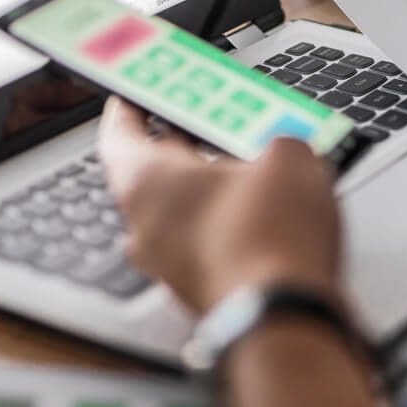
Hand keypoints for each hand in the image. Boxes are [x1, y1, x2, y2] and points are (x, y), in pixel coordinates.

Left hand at [96, 98, 341, 311]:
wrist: (283, 316)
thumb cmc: (268, 239)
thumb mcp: (288, 156)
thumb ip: (277, 140)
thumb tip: (283, 149)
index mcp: (146, 182)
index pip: (118, 132)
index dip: (129, 105)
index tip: (136, 90)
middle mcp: (145, 225)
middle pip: (151, 171)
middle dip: (182, 143)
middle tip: (206, 118)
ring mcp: (169, 263)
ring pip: (180, 210)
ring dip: (208, 185)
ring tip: (253, 164)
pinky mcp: (198, 288)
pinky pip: (202, 242)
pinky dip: (224, 222)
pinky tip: (265, 212)